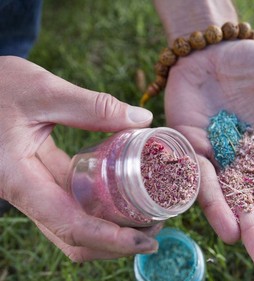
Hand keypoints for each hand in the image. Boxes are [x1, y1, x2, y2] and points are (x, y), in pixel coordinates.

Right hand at [0, 56, 159, 261]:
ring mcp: (33, 190)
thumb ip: (94, 106)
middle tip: (154, 233)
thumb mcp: (43, 91)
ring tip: (145, 219)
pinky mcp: (40, 181)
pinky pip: (70, 205)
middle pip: (74, 237)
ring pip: (72, 226)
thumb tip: (142, 120)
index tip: (145, 241)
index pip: (70, 225)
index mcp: (20, 178)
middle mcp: (25, 193)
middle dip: (115, 242)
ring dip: (109, 230)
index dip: (110, 239)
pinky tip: (123, 199)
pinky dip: (98, 210)